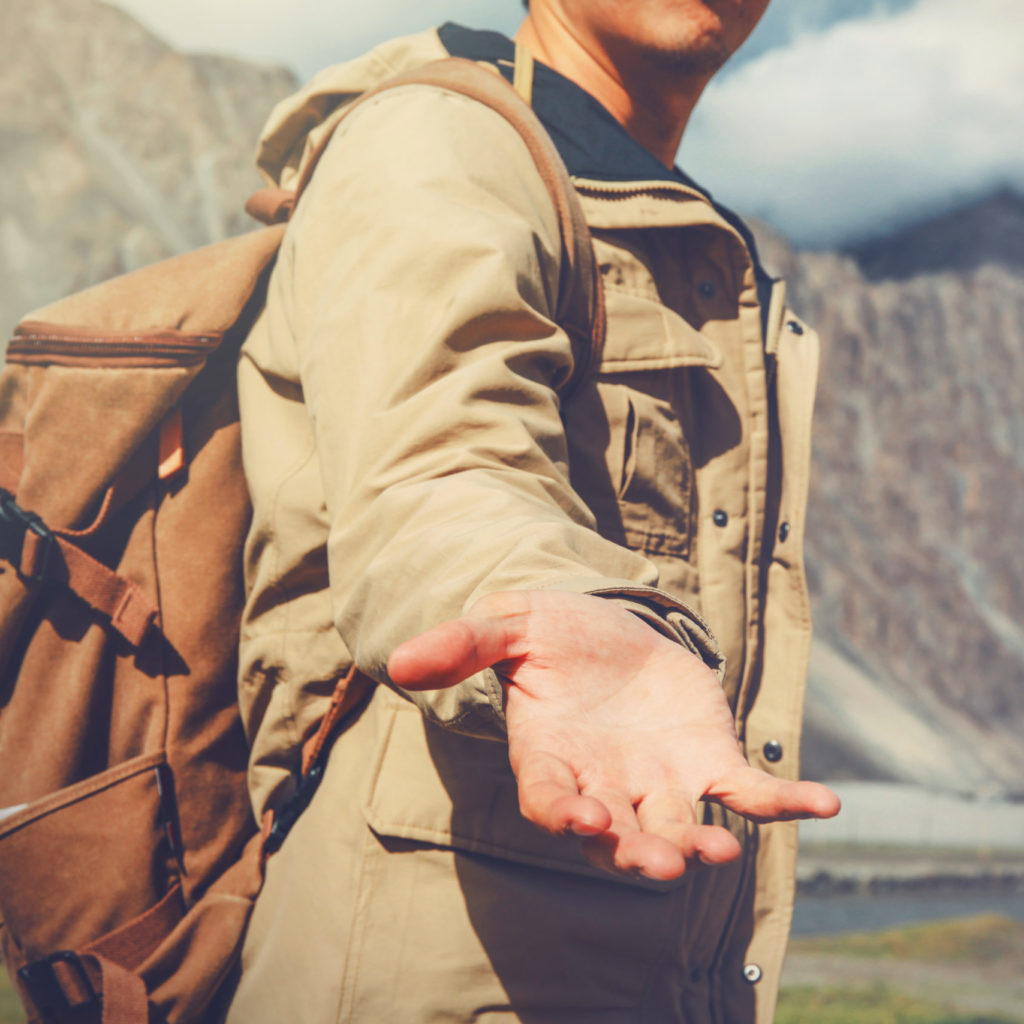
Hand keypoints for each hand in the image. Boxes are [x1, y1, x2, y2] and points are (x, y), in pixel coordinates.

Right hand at [388, 590, 839, 880]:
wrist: (610, 626)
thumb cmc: (550, 633)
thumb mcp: (506, 623)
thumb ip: (462, 643)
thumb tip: (398, 660)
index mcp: (550, 756)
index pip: (549, 799)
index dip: (563, 813)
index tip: (582, 818)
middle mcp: (604, 783)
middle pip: (618, 832)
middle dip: (637, 850)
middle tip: (661, 863)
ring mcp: (659, 780)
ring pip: (679, 825)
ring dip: (700, 842)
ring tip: (718, 851)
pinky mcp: (708, 760)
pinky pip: (748, 789)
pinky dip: (782, 801)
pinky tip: (822, 803)